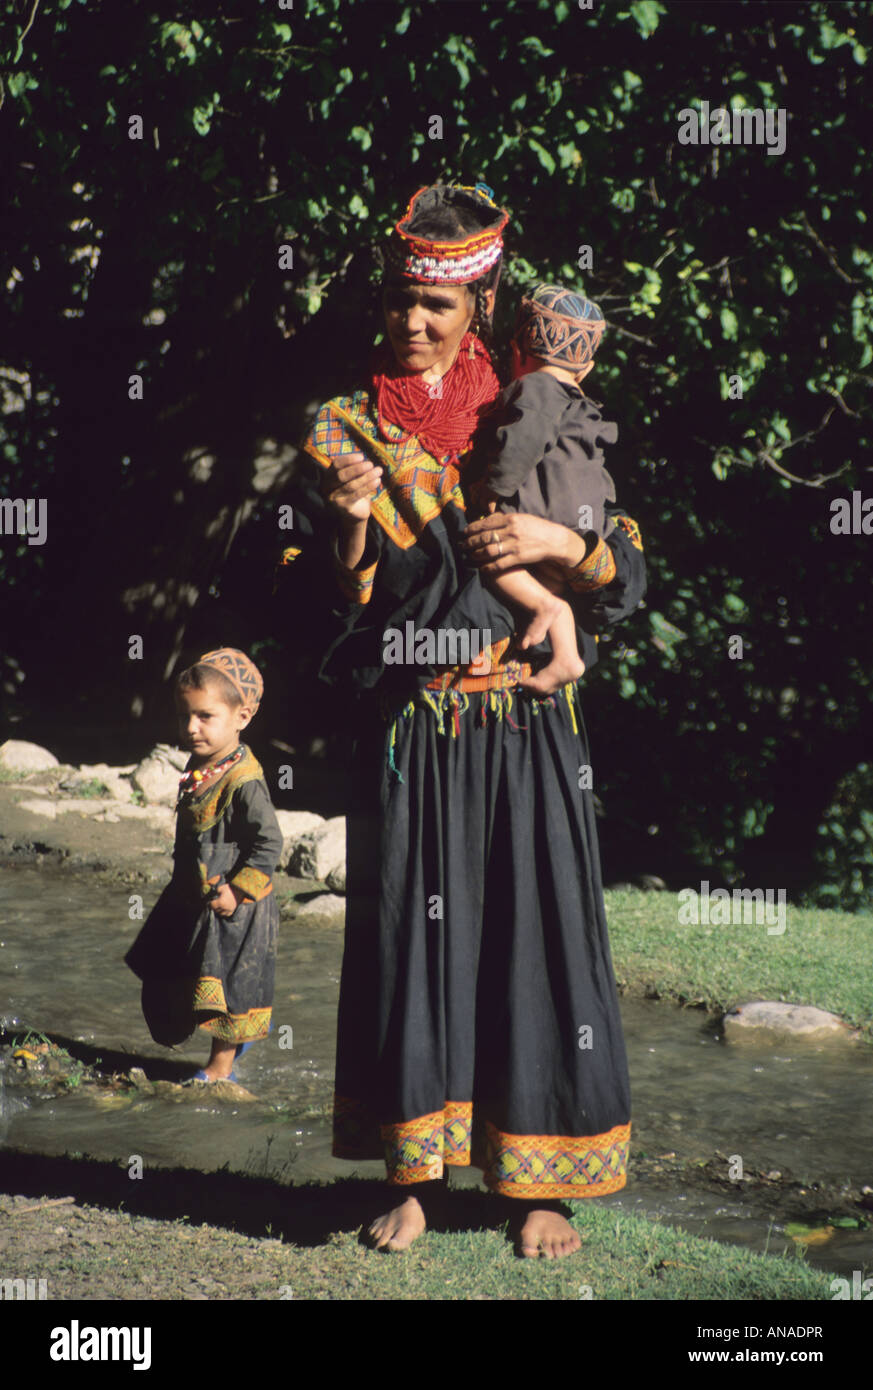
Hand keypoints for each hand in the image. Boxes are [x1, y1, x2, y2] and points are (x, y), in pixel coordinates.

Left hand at [209, 883, 245, 916]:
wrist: (239, 889)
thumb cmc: (229, 888)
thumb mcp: (220, 888)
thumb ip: (215, 892)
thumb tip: (211, 895)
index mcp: (220, 902)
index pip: (212, 905)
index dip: (210, 903)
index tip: (210, 900)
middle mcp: (224, 908)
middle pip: (216, 910)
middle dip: (214, 907)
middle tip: (214, 903)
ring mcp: (229, 909)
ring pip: (221, 914)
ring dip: (218, 911)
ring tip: (218, 907)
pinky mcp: (233, 910)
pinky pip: (227, 914)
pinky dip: (224, 913)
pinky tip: (223, 909)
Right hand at [322, 449, 381, 521]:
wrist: (355, 513)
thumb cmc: (354, 490)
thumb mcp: (353, 478)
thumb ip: (355, 469)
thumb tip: (366, 461)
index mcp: (328, 476)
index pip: (336, 464)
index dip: (348, 459)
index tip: (362, 456)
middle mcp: (327, 487)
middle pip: (341, 475)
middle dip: (357, 469)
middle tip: (371, 464)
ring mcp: (334, 498)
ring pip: (351, 486)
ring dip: (366, 477)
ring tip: (378, 471)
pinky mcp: (343, 507)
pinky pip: (357, 495)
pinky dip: (368, 487)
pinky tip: (377, 481)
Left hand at [462, 511, 577, 575]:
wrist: (555, 540)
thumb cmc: (538, 528)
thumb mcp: (522, 518)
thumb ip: (505, 519)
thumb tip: (488, 518)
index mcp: (511, 518)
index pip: (486, 523)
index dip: (472, 528)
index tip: (464, 532)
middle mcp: (511, 531)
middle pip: (484, 537)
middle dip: (470, 542)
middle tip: (461, 545)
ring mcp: (514, 544)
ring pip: (488, 550)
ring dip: (476, 554)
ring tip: (469, 556)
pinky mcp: (519, 557)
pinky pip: (499, 563)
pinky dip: (488, 567)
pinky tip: (482, 569)